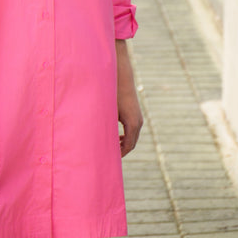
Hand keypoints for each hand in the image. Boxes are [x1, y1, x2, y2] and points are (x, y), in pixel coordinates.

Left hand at [116, 40, 142, 156]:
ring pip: (133, 137)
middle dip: (122, 150)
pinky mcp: (137, 114)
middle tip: (110, 156)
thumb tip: (98, 140)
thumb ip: (105, 126)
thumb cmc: (111, 94)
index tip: (110, 159)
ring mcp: (139, 118)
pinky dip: (126, 136)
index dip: (119, 154)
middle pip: (132, 143)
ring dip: (124, 143)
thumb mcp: (107, 112)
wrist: (121, 78)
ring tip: (112, 147)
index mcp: (132, 124)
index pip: (128, 146)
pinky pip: (133, 130)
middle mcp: (138, 122)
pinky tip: (116, 137)